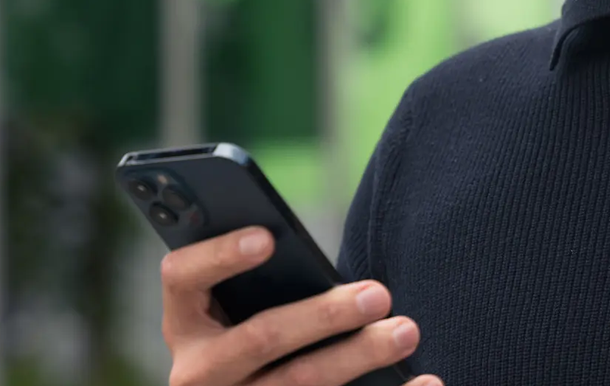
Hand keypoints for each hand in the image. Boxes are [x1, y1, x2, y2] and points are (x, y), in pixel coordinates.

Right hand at [160, 226, 439, 385]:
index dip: (220, 255)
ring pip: (299, 384)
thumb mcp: (234, 311)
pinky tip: (427, 382)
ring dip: (358, 357)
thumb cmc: (248, 333)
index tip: (268, 237)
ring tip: (406, 331)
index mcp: (183, 323)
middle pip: (259, 338)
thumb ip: (256, 281)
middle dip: (323, 315)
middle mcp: (198, 372)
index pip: (182, 278)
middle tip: (378, 294)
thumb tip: (298, 243)